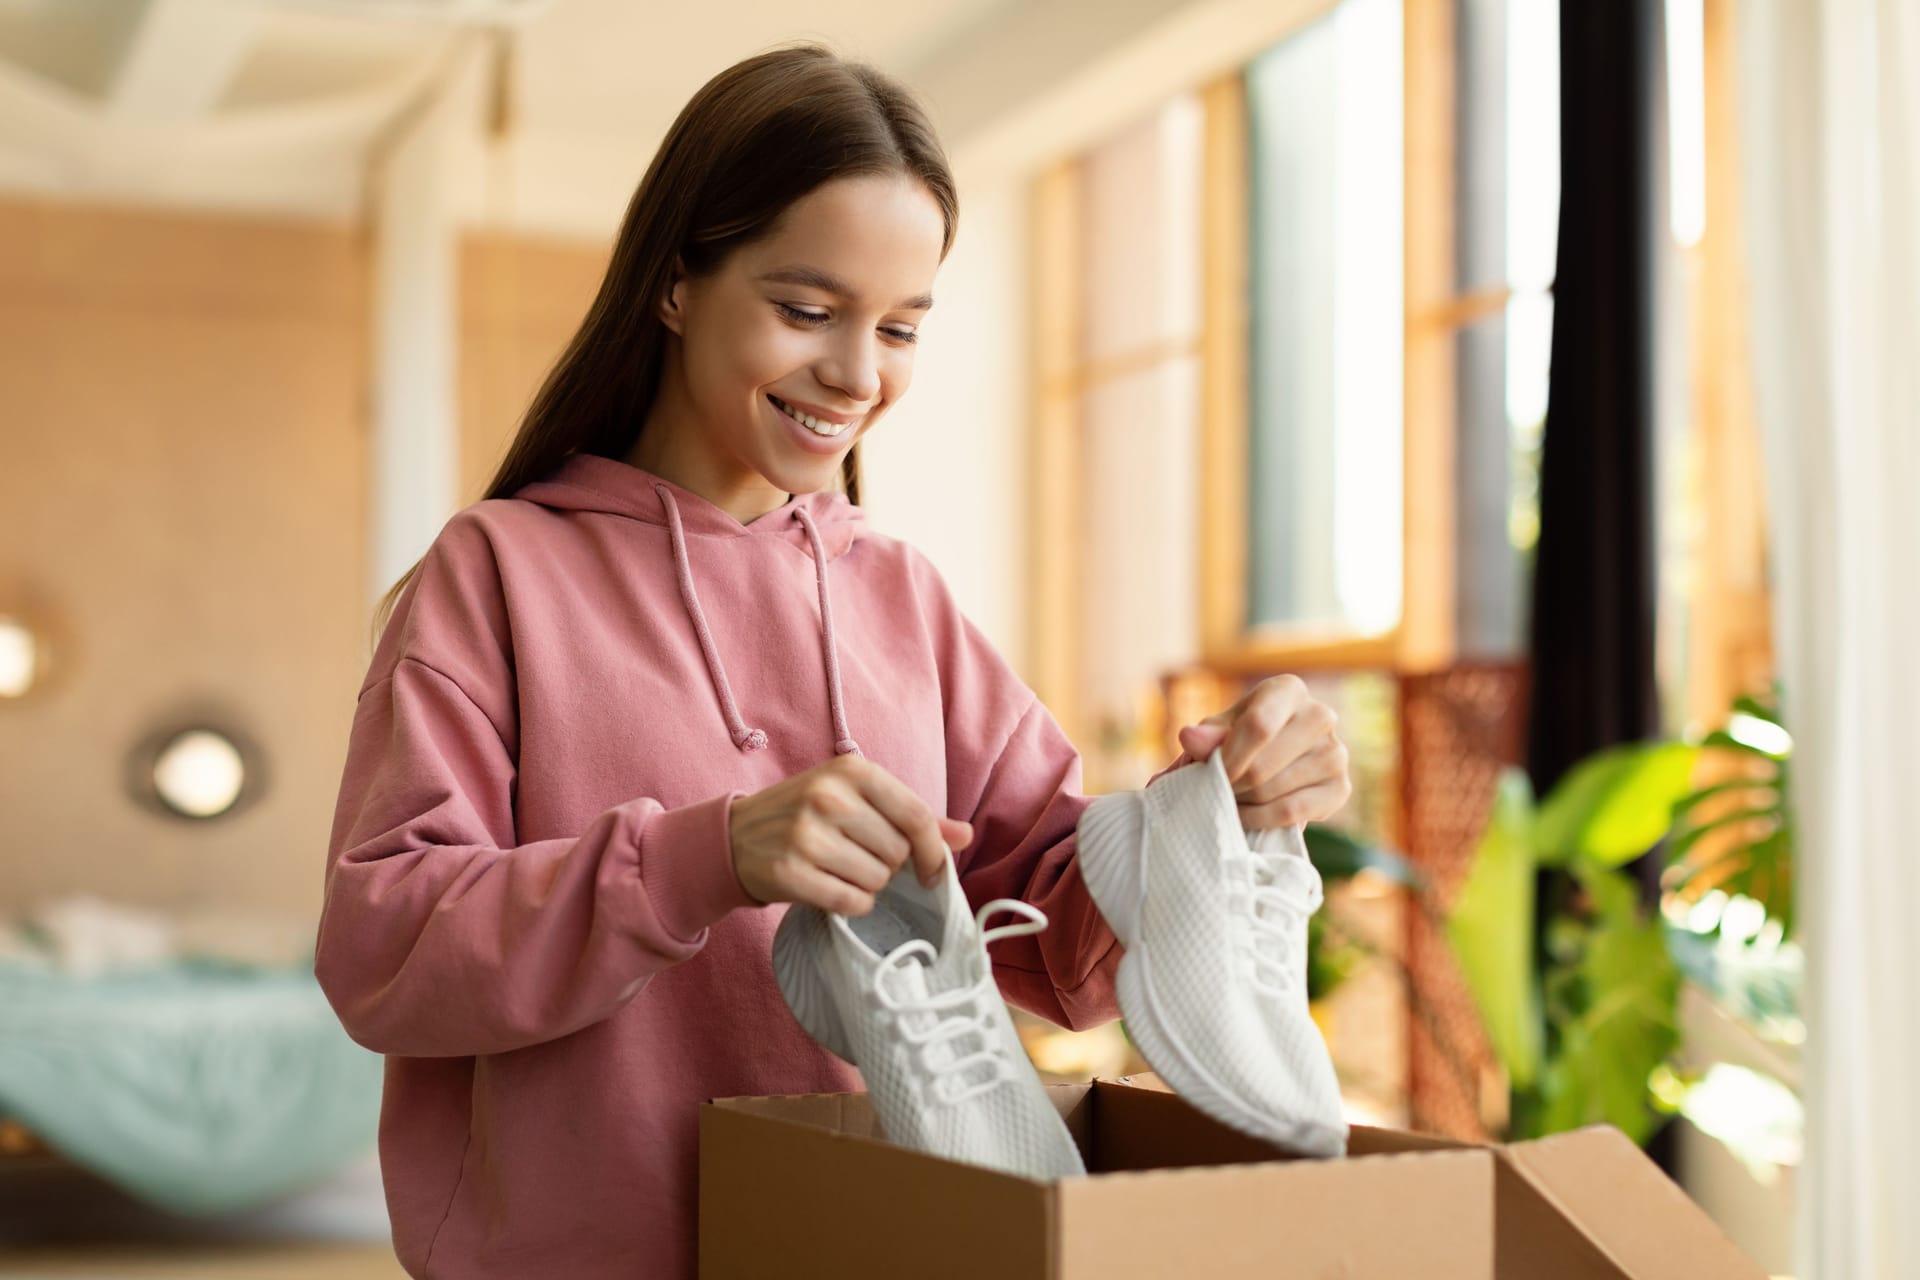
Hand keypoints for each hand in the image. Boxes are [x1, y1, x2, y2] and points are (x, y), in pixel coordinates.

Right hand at [728, 754, 974, 915]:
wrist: (735, 836)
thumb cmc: (807, 816)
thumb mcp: (857, 799)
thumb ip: (911, 816)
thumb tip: (965, 835)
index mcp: (852, 770)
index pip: (917, 815)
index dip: (934, 851)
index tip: (931, 871)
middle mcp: (829, 797)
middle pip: (899, 852)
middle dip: (890, 866)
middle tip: (860, 859)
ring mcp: (806, 835)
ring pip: (877, 880)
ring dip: (869, 886)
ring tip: (842, 870)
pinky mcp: (789, 872)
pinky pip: (852, 902)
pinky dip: (851, 904)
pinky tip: (831, 888)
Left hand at [1170, 675, 1351, 828]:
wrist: (1273, 761)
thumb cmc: (1241, 737)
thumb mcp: (1220, 728)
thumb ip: (1207, 734)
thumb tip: (1190, 737)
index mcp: (1289, 690)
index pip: (1259, 725)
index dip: (1229, 756)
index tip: (1208, 773)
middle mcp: (1321, 715)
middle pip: (1264, 764)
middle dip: (1231, 784)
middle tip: (1215, 790)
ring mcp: (1336, 753)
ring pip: (1275, 790)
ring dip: (1243, 802)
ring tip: (1229, 799)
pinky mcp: (1341, 788)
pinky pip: (1293, 812)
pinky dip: (1261, 818)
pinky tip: (1245, 815)